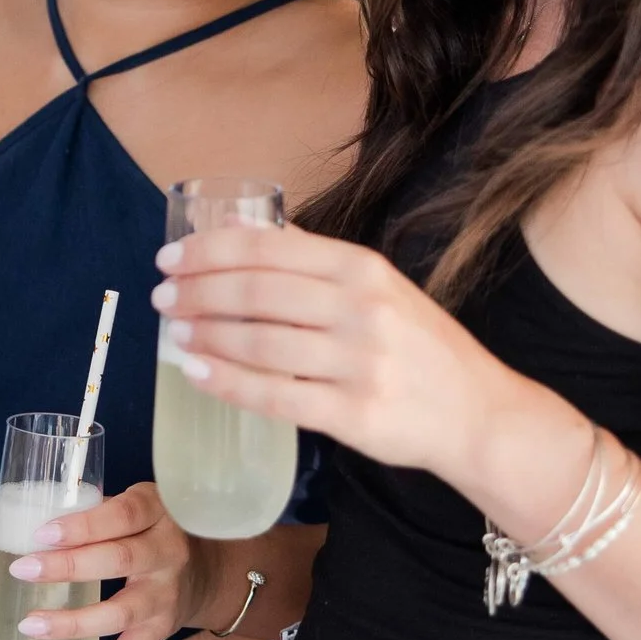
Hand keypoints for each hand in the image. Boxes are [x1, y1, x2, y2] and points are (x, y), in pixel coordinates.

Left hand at [8, 481, 209, 639]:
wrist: (205, 570)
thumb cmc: (147, 529)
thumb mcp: (125, 507)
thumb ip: (72, 512)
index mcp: (155, 510)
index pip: (122, 515)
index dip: (82, 526)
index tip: (41, 533)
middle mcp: (166, 552)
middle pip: (118, 560)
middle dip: (67, 567)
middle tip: (22, 569)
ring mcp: (165, 595)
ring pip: (120, 612)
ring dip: (73, 622)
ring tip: (30, 625)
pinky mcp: (162, 630)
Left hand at [153, 222, 513, 476]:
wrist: (478, 414)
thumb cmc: (419, 346)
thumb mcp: (379, 286)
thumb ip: (314, 257)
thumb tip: (246, 224)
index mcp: (363, 269)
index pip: (269, 248)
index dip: (209, 251)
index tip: (170, 259)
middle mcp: (362, 310)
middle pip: (258, 292)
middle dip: (197, 292)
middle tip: (162, 297)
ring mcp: (360, 364)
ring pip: (260, 342)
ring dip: (206, 335)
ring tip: (173, 333)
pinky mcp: (355, 414)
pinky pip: (275, 396)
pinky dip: (228, 383)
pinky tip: (197, 374)